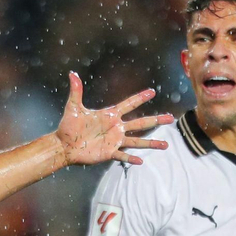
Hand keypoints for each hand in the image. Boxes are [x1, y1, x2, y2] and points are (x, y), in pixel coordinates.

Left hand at [54, 73, 172, 166]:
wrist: (64, 145)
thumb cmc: (68, 126)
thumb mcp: (73, 107)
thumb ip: (76, 91)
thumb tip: (72, 74)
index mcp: (110, 115)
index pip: (129, 104)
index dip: (140, 98)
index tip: (152, 92)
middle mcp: (116, 127)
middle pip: (140, 123)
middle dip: (156, 120)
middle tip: (171, 118)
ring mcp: (114, 141)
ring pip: (137, 141)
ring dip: (151, 143)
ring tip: (165, 145)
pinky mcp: (108, 152)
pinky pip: (122, 155)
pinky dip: (131, 159)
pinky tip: (141, 161)